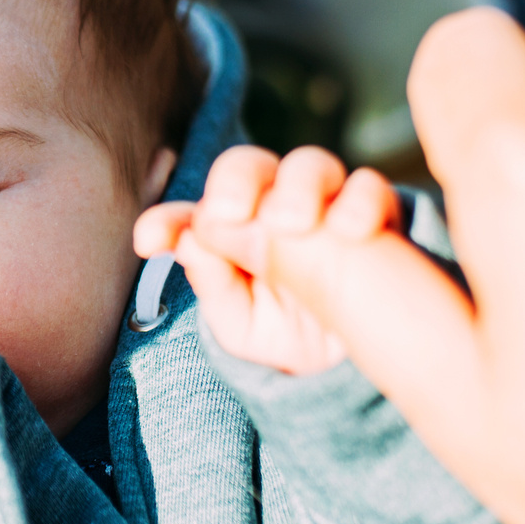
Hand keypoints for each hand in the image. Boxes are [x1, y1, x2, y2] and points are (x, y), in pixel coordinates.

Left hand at [135, 145, 362, 376]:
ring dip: (297, 188)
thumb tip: (193, 242)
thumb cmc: (282, 330)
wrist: (349, 358)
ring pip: (310, 165)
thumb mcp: (240, 323)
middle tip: (230, 213)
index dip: (167, 222)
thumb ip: (215, 283)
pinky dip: (359, 203)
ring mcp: (323, 202)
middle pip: (247, 166)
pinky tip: (348, 232)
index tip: (151, 242)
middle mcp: (271, 205)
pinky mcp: (373, 212)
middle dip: (233, 182)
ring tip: (292, 224)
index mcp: (227, 231)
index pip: (189, 215)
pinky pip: (370, 189)